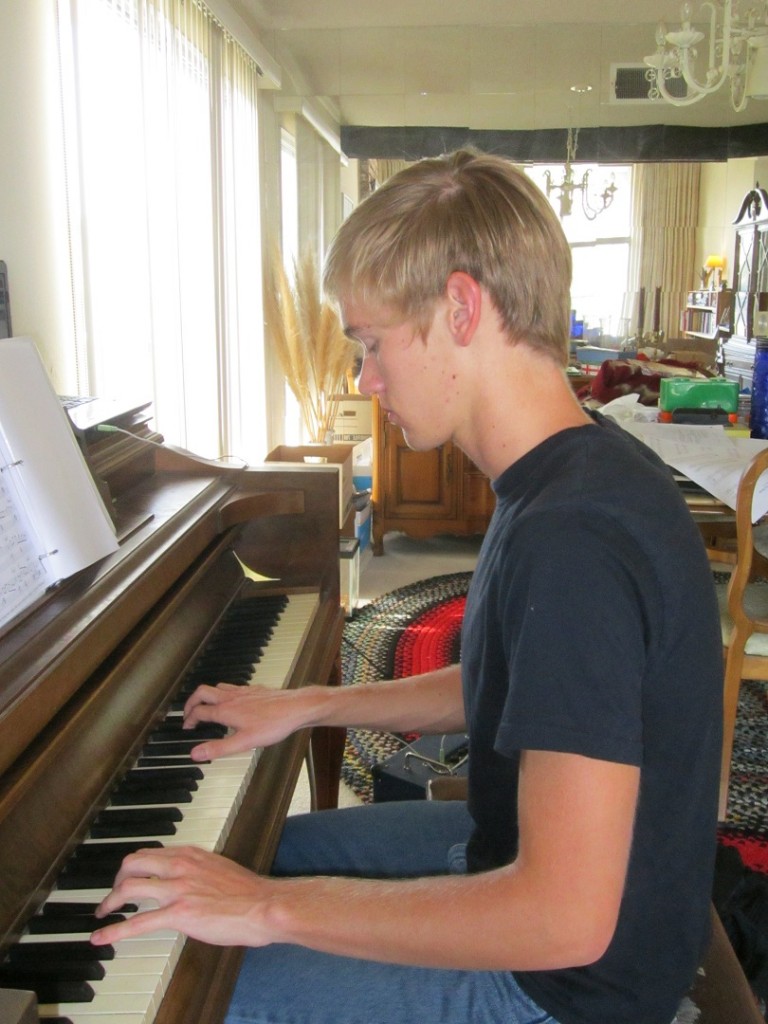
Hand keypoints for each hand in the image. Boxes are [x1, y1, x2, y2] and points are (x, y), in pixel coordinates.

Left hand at [91, 846, 272, 947]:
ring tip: (103, 913)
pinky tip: (100, 938)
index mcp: (190, 854)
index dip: (133, 866)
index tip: (127, 877)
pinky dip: (114, 931)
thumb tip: (189, 880)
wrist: (263, 905)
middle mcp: (179, 866)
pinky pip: (138, 922)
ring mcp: (177, 889)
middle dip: (116, 879)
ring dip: (109, 901)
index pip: (150, 852)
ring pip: (130, 887)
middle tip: (112, 895)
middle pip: (132, 863)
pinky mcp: (178, 914)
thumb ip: (199, 870)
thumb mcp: (219, 869)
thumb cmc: (248, 892)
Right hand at [182, 683, 314, 760]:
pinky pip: (233, 687)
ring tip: (206, 705)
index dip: (189, 720)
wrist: (295, 708)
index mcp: (225, 710)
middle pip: (202, 693)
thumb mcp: (243, 742)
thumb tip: (195, 753)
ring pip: (217, 687)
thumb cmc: (273, 724)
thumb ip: (218, 747)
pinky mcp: (254, 689)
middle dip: (191, 702)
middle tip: (188, 713)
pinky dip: (224, 693)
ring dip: (207, 695)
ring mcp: (243, 691)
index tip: (186, 727)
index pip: (199, 712)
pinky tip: (233, 701)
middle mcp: (231, 697)